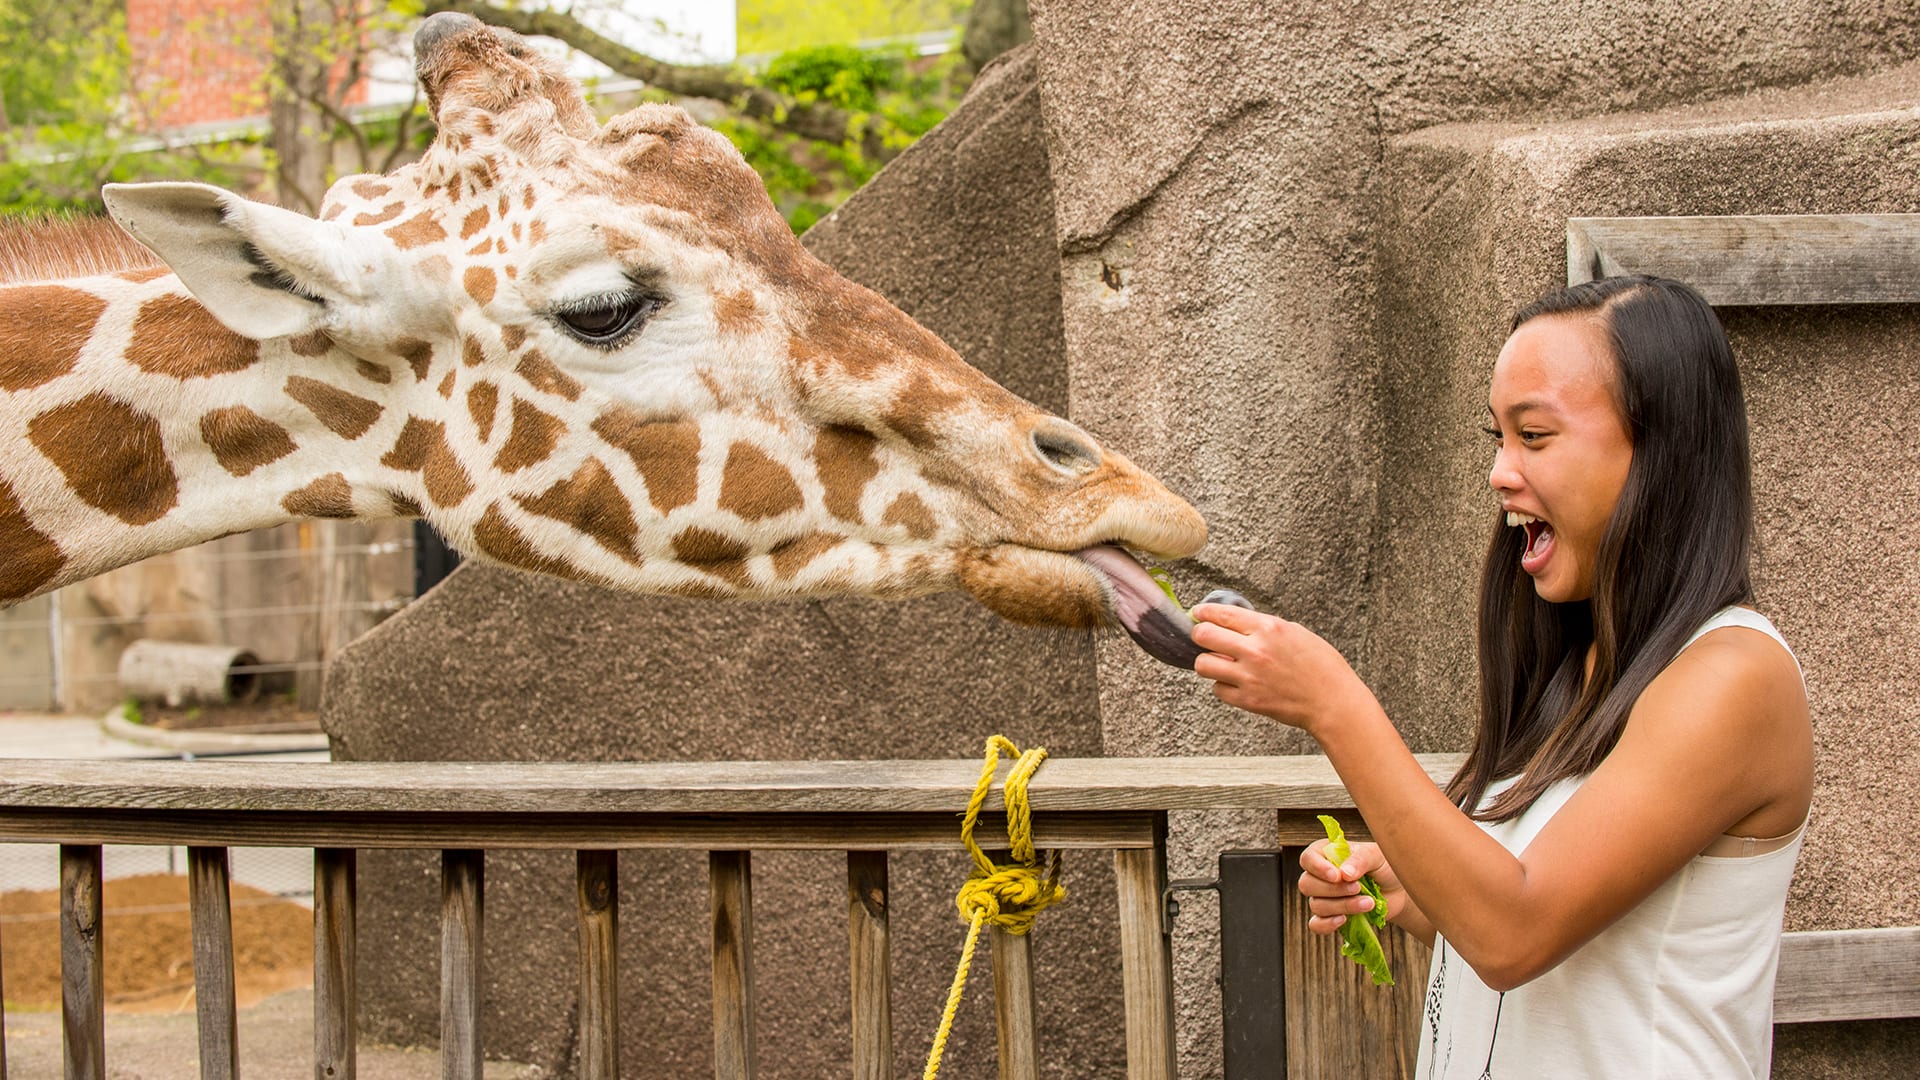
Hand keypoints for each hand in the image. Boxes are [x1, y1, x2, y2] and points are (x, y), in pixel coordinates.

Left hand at [1189, 604, 1372, 731]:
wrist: (1333, 702)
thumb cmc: (1321, 666)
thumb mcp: (1295, 632)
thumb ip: (1264, 627)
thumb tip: (1237, 622)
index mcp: (1268, 628)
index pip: (1220, 614)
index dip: (1203, 612)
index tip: (1199, 613)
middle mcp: (1255, 650)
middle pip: (1203, 636)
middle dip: (1200, 634)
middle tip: (1204, 637)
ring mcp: (1249, 677)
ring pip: (1203, 664)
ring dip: (1208, 662)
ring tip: (1220, 662)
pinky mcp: (1248, 700)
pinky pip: (1217, 689)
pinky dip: (1223, 685)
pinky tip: (1236, 682)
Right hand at [1298, 839, 1404, 933]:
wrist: (1397, 890)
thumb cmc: (1384, 866)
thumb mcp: (1376, 856)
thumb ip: (1360, 860)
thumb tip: (1344, 874)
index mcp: (1325, 854)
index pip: (1307, 859)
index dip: (1318, 868)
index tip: (1337, 876)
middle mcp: (1319, 876)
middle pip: (1307, 884)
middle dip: (1334, 890)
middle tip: (1359, 888)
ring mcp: (1323, 898)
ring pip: (1316, 905)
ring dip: (1343, 906)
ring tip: (1369, 903)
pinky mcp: (1330, 917)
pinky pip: (1316, 925)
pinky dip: (1327, 925)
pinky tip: (1345, 920)